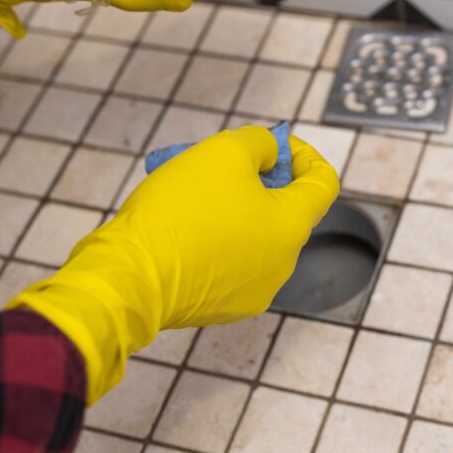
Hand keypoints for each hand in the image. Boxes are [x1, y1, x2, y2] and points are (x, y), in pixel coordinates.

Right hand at [8, 127, 337, 403]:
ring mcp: (255, 291)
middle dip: (259, 180)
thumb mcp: (224, 152)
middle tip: (220, 164)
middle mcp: (283, 265)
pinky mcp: (223, 308)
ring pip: (254, 236)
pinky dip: (215, 240)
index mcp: (292, 227)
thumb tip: (268, 153)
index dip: (302, 154)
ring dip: (234, 210)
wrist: (129, 277)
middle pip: (284, 209)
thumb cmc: (180, 210)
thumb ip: (259, 144)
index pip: (323, 182)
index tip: (271, 145)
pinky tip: (182, 228)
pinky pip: (230, 263)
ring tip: (193, 193)